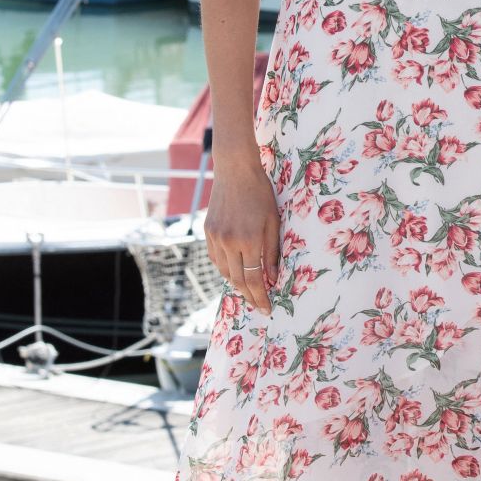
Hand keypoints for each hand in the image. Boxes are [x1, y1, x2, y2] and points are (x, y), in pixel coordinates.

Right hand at [204, 160, 280, 317]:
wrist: (235, 171)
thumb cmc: (261, 194)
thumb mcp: (273, 222)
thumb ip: (272, 252)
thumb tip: (273, 278)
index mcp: (249, 240)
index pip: (254, 279)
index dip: (260, 297)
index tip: (266, 309)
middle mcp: (229, 242)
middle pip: (238, 280)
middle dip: (249, 296)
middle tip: (258, 307)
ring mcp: (215, 238)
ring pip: (225, 271)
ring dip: (236, 284)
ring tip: (248, 292)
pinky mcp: (208, 232)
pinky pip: (216, 259)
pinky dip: (225, 269)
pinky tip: (235, 272)